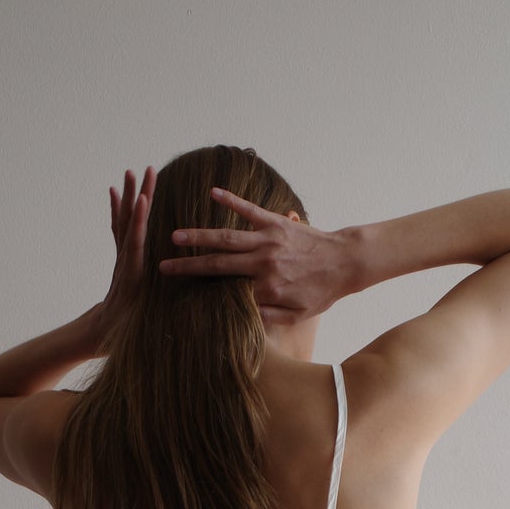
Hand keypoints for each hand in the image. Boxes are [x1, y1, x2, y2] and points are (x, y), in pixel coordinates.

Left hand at [95, 164, 155, 346]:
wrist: (100, 334)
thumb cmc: (121, 336)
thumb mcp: (136, 332)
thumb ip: (148, 325)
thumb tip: (170, 338)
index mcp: (131, 276)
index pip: (135, 243)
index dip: (139, 222)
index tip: (143, 199)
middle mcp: (125, 262)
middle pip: (131, 224)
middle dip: (140, 196)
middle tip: (147, 171)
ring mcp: (122, 258)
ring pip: (125, 222)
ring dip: (130, 196)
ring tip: (131, 172)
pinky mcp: (121, 258)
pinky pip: (118, 229)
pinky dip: (118, 209)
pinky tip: (114, 192)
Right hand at [159, 185, 354, 324]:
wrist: (346, 262)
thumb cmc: (321, 292)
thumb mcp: (297, 315)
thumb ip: (268, 316)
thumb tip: (240, 317)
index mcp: (266, 287)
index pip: (226, 288)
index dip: (202, 290)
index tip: (179, 291)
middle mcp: (263, 261)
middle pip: (218, 262)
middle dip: (188, 265)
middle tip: (163, 266)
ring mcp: (269, 239)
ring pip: (227, 236)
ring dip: (199, 235)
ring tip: (175, 236)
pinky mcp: (277, 222)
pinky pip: (250, 210)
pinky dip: (231, 200)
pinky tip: (212, 192)